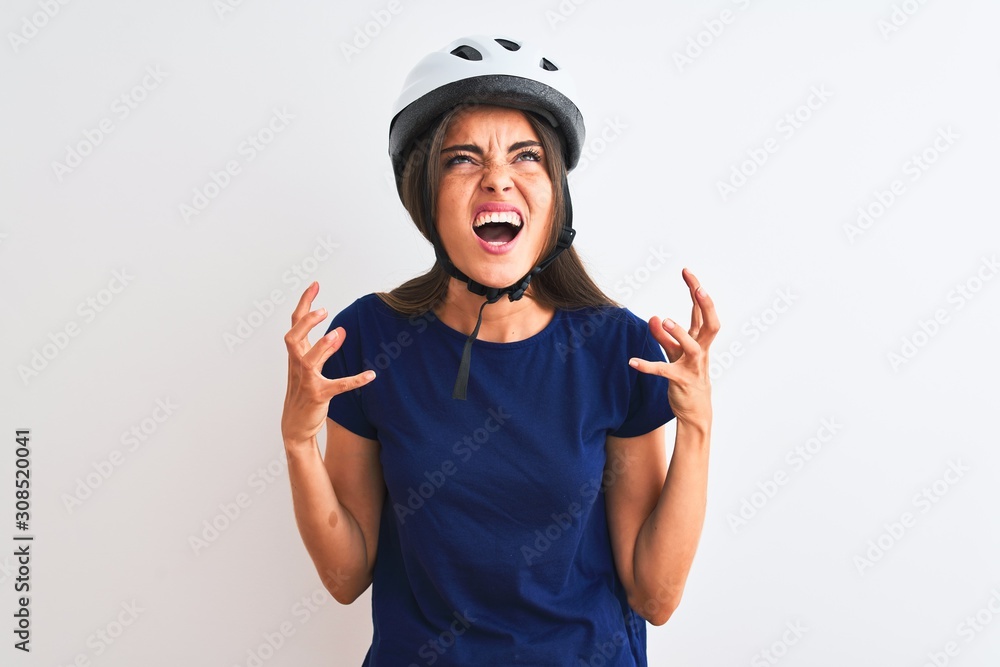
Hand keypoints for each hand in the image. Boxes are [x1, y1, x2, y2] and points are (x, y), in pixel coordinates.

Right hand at [281, 282, 374, 446]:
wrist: (295, 427)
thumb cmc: (302, 394)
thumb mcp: (307, 369)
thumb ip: (319, 349)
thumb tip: (339, 331)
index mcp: (295, 355)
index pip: (295, 324)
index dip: (304, 304)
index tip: (315, 285)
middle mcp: (297, 366)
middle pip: (293, 337)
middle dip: (306, 322)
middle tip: (324, 310)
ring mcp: (306, 382)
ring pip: (309, 361)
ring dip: (323, 347)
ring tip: (339, 334)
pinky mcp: (318, 396)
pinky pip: (337, 386)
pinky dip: (354, 380)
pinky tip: (371, 375)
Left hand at [629, 268, 719, 427]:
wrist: (696, 411)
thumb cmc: (686, 377)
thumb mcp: (674, 354)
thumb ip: (664, 336)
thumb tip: (654, 317)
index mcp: (700, 341)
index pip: (701, 312)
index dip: (696, 291)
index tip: (687, 271)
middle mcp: (701, 351)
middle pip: (710, 324)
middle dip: (706, 305)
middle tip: (698, 288)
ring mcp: (693, 366)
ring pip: (691, 347)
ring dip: (678, 333)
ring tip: (664, 320)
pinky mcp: (680, 381)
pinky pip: (664, 371)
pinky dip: (648, 366)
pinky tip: (632, 362)